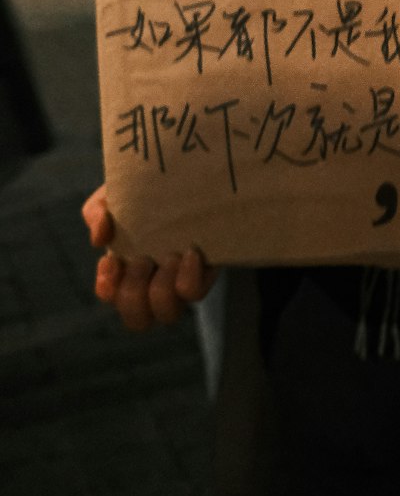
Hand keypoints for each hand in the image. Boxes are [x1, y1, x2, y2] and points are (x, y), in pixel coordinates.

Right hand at [82, 183, 217, 330]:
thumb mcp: (114, 196)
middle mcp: (153, 283)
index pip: (111, 296)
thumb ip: (97, 213)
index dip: (108, 287)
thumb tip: (99, 239)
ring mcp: (180, 282)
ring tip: (168, 257)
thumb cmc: (144, 192)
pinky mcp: (207, 274)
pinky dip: (189, 279)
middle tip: (142, 260)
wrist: (189, 175)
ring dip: (162, 290)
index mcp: (126, 269)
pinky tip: (190, 253)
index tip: (112, 260)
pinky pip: (195, 293)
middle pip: (137, 319)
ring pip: (168, 314)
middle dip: (135, 292)